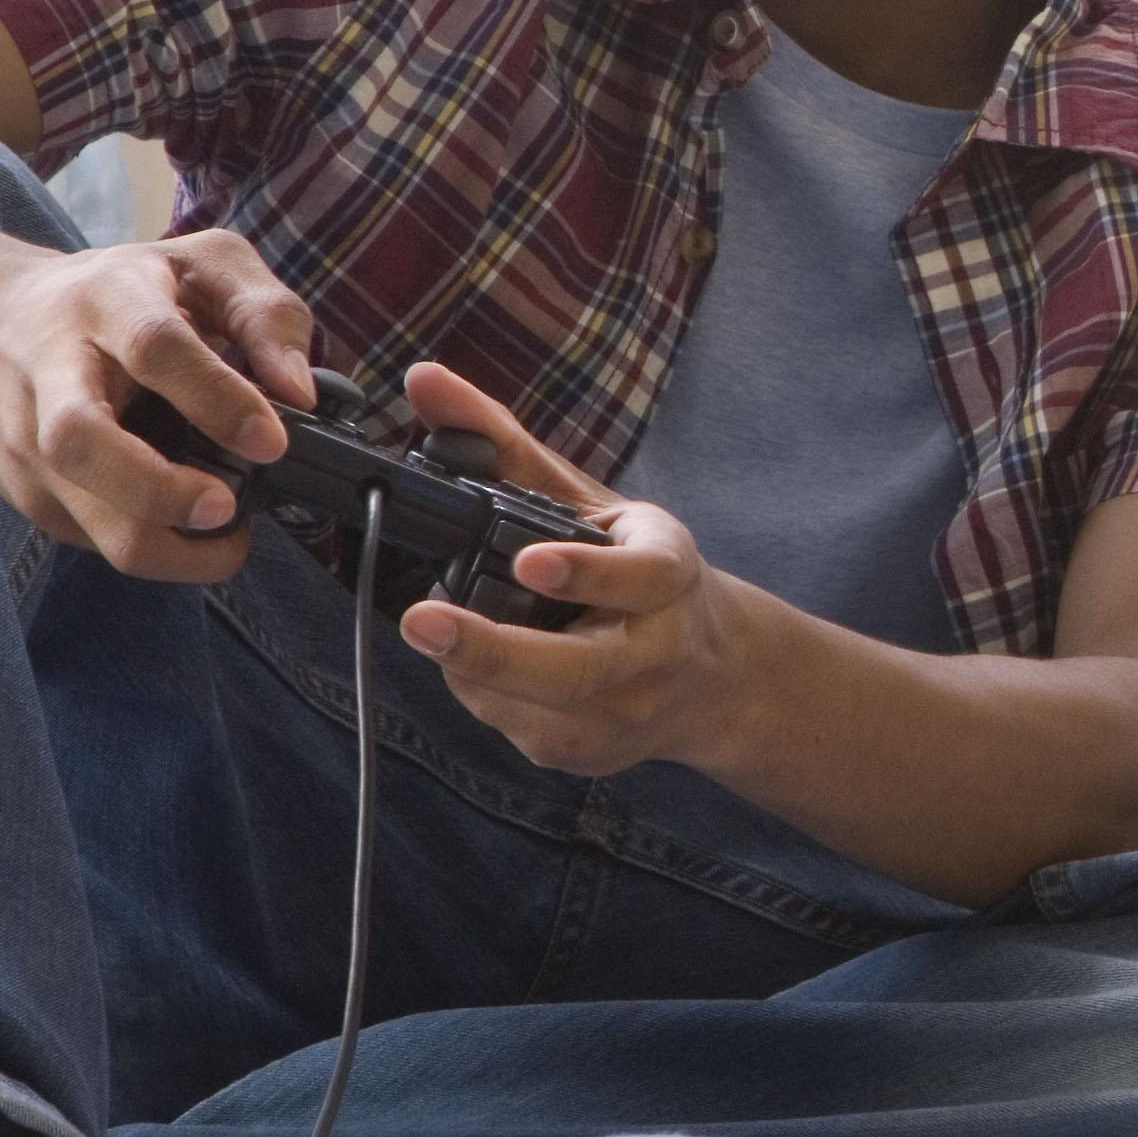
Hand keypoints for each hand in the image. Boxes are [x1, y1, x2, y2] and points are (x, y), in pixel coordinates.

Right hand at [0, 228, 318, 577]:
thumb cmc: (115, 293)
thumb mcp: (201, 267)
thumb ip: (265, 313)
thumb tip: (299, 391)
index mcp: (105, 300)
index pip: (155, 345)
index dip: (217, 397)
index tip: (272, 442)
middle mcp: (52, 368)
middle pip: (81, 440)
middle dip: (159, 490)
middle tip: (225, 507)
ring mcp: (26, 436)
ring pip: (78, 511)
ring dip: (158, 544)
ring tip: (221, 538)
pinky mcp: (23, 488)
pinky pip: (86, 538)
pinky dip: (144, 549)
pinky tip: (185, 534)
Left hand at [385, 363, 753, 776]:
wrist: (715, 676)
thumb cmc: (638, 573)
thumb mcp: (588, 502)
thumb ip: (502, 443)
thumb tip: (423, 381)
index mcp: (670, 575)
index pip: (638, 579)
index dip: (585, 573)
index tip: (530, 561)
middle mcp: (658, 652)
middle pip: (575, 669)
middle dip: (493, 650)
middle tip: (422, 622)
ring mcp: (628, 714)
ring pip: (531, 705)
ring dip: (470, 668)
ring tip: (444, 630)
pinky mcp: (593, 755)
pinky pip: (516, 729)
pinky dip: (482, 694)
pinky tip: (480, 664)